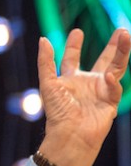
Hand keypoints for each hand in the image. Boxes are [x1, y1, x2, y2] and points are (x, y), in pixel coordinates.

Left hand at [37, 28, 130, 165]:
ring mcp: (101, 92)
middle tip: (121, 31)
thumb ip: (46, 62)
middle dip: (112, 46)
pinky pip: (114, 88)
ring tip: (126, 35)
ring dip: (122, 52)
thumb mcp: (48, 83)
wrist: (70, 135)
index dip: (74, 46)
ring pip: (115, 68)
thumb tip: (43, 39)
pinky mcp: (110, 102)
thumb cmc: (57, 112)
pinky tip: (110, 77)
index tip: (77, 31)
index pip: (72, 59)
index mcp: (70, 79)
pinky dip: (113, 82)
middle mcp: (87, 84)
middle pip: (102, 60)